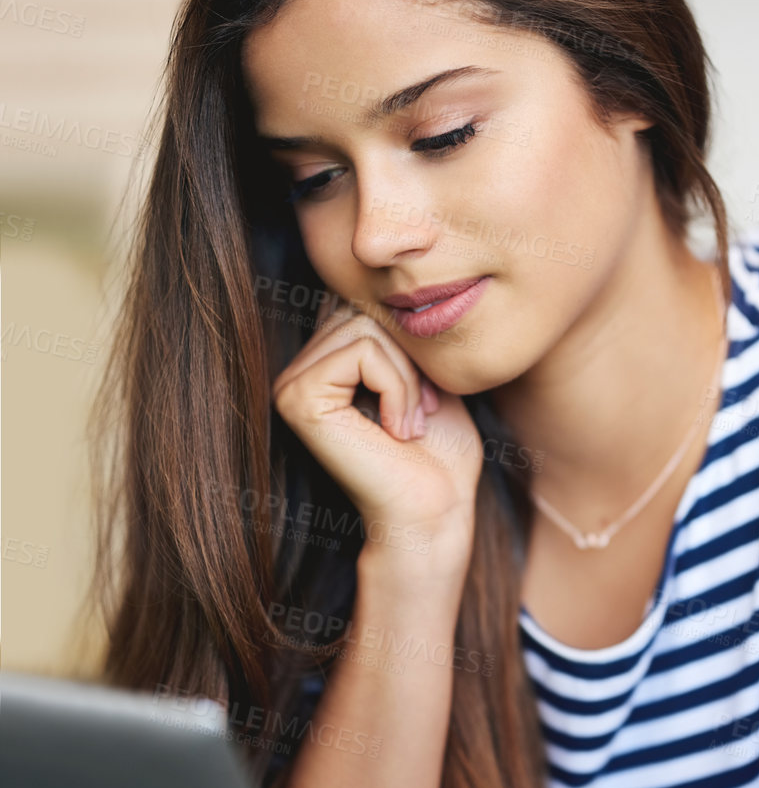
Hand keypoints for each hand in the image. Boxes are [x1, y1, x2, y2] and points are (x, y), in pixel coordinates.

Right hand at [271, 294, 483, 554]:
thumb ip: (400, 330)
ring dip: (408, 378)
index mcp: (323, 364)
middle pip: (363, 310)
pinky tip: (397, 431)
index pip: (365, 305)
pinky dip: (397, 387)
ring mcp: (291, 385)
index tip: (426, 397)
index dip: (409, 344)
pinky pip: (361, 351)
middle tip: (423, 412)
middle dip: (410, 359)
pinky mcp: (298, 400)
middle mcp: (298, 372)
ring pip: (366, 328)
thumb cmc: (439, 453)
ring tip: (412, 423)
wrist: (436, 511)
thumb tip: (393, 276)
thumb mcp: (426, 373)